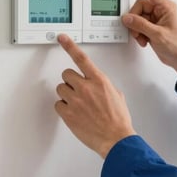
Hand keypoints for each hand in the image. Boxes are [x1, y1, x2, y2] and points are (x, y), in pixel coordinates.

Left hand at [54, 34, 136, 158]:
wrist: (115, 138)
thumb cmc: (118, 120)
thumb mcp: (116, 95)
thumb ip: (103, 85)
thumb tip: (95, 84)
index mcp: (99, 81)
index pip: (81, 58)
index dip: (70, 46)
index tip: (62, 38)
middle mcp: (86, 88)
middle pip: (66, 75)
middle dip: (71, 81)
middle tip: (79, 91)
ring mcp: (75, 100)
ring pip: (61, 89)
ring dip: (67, 95)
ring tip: (79, 105)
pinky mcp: (68, 114)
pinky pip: (58, 104)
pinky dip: (64, 108)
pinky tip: (75, 113)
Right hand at [121, 0, 176, 84]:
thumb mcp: (158, 35)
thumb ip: (140, 25)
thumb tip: (128, 18)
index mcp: (167, 7)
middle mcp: (162, 11)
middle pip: (140, 7)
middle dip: (135, 20)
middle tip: (137, 31)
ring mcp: (157, 19)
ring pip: (138, 17)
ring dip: (137, 29)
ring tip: (143, 38)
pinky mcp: (153, 27)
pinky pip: (139, 25)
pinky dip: (139, 33)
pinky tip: (144, 40)